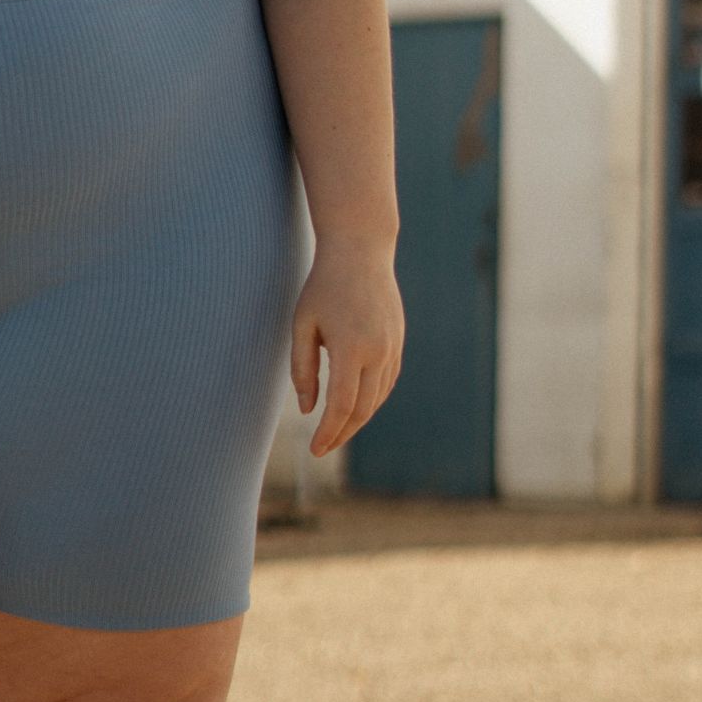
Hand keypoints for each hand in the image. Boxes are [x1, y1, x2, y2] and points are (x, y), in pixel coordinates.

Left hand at [290, 238, 403, 456]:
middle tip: (322, 448)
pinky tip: (355, 406)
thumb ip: (303, 369)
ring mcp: (393, 348)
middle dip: (342, 433)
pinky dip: (371, 400)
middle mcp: (378, 352)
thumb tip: (308, 410)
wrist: (360, 251)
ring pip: (377, 399)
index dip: (328, 433)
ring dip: (357, 419)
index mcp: (352, 348)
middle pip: (362, 409)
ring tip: (335, 431)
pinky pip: (386, 383)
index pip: (341, 406)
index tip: (314, 450)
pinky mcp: (398, 343)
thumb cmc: (323, 286)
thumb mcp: (302, 324)